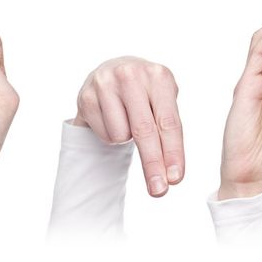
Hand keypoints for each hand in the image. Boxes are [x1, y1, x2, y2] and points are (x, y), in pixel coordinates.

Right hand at [72, 56, 184, 196]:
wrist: (112, 71)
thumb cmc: (145, 94)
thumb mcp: (163, 101)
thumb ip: (168, 131)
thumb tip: (169, 173)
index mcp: (158, 75)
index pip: (168, 122)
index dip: (173, 153)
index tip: (175, 179)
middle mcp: (130, 74)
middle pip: (144, 131)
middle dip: (152, 164)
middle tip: (158, 191)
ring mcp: (104, 84)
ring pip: (120, 135)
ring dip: (126, 138)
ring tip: (126, 119)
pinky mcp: (86, 97)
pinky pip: (105, 134)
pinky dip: (111, 134)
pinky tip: (111, 117)